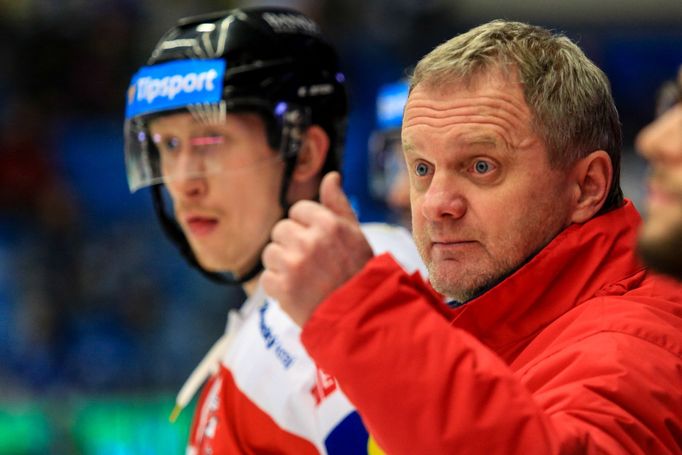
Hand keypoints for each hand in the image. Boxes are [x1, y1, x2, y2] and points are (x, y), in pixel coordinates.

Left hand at [261, 171, 373, 325]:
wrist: (360, 316)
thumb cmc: (359, 273)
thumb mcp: (355, 234)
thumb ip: (338, 205)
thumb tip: (331, 176)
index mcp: (328, 224)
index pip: (298, 210)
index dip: (305, 227)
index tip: (316, 242)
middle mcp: (309, 241)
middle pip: (280, 229)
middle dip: (291, 244)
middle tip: (309, 262)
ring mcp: (294, 265)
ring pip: (270, 253)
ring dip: (282, 265)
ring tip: (303, 278)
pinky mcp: (283, 288)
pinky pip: (267, 278)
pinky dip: (278, 287)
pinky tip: (297, 292)